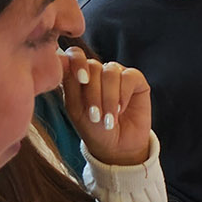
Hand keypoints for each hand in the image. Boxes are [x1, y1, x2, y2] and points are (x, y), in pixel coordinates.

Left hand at [57, 48, 151, 166]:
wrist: (117, 147)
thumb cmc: (93, 129)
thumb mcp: (75, 107)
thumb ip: (69, 82)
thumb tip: (66, 58)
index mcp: (79, 76)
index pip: (75, 55)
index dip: (77, 62)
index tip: (81, 80)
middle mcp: (98, 72)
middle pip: (93, 66)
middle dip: (94, 93)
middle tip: (96, 116)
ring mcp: (117, 75)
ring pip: (110, 72)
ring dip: (109, 98)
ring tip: (109, 118)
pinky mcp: (136, 80)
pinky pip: (129, 76)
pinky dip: (124, 94)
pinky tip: (122, 109)